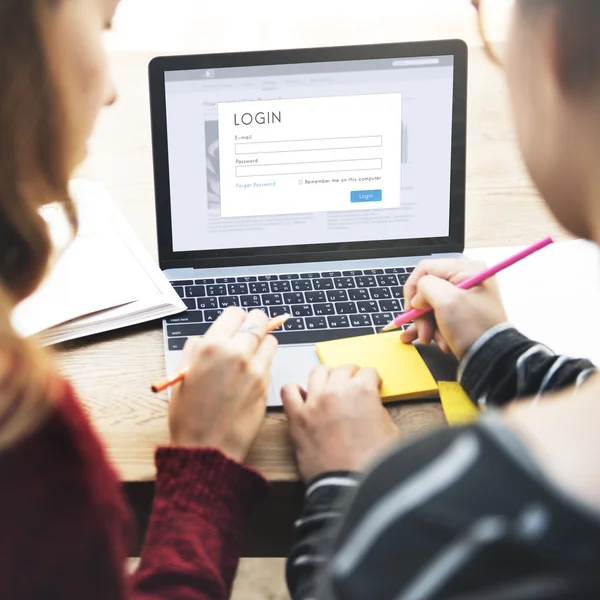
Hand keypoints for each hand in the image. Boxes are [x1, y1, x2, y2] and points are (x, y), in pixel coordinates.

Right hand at [169, 307, 277, 461]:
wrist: (208, 448)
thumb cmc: (189, 416)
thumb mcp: (181, 377)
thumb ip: (194, 351)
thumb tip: (204, 339)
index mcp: (212, 347)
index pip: (235, 313)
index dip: (234, 318)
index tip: (233, 325)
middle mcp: (237, 353)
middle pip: (258, 320)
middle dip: (253, 323)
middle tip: (248, 332)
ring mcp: (255, 369)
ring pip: (270, 339)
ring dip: (262, 342)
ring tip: (251, 353)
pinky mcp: (267, 384)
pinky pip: (271, 362)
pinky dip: (265, 361)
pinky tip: (252, 372)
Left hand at [281, 365, 398, 481]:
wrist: (350, 487)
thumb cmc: (371, 465)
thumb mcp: (391, 431)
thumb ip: (378, 410)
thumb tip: (371, 406)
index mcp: (362, 391)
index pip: (368, 372)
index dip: (372, 380)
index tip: (371, 385)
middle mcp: (336, 391)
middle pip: (343, 369)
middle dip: (350, 375)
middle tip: (352, 385)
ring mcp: (314, 403)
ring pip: (317, 372)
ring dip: (326, 377)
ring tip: (329, 386)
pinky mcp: (297, 418)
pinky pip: (288, 391)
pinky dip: (295, 391)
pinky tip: (303, 398)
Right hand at [400, 259, 507, 358]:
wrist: (492, 359)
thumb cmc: (473, 328)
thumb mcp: (446, 301)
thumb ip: (425, 287)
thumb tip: (418, 297)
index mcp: (466, 270)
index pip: (425, 269)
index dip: (413, 289)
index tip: (410, 310)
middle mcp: (466, 280)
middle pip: (427, 290)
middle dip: (421, 313)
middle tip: (423, 331)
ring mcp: (464, 298)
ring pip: (431, 305)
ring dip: (426, 324)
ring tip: (430, 339)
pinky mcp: (462, 314)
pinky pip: (439, 316)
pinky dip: (433, 329)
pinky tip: (431, 340)